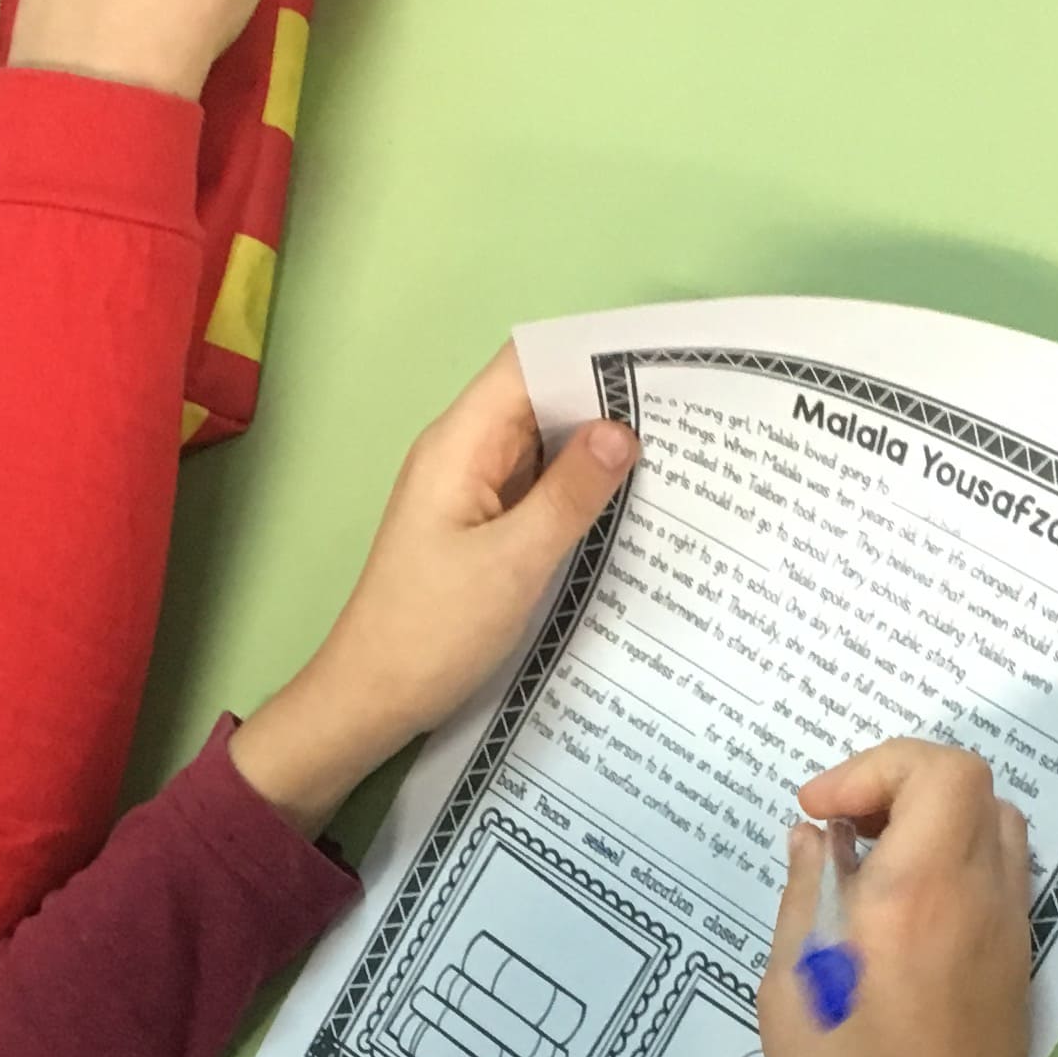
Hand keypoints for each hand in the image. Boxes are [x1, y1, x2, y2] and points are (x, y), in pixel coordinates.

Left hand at [227, 350, 635, 832]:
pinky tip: (626, 509)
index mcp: (459, 445)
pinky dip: (576, 494)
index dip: (589, 356)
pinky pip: (536, 493)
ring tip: (674, 458)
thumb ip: (570, 494)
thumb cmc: (433, 631)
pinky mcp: (481, 531)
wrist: (372, 699)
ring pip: (542, 450)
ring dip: (595, 453)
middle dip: (604, 404)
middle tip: (685, 419)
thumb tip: (622, 431)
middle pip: (539, 402)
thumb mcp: (513, 562)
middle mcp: (464, 456)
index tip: (658, 368)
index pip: (527, 365)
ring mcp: (471, 494)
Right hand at [760, 742, 1032, 1056]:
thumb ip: (805, 896)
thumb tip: (812, 837)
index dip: (874, 767)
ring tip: (868, 871)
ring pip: (996, 828)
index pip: (940, 771)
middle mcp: (981, 905)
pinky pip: (1000, 882)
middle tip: (840, 832)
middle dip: (899, 786)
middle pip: (973, 786)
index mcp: (919, 899)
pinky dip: (953, 867)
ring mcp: (1012, 939)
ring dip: (932, 824)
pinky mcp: (1020, 973)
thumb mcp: (788, 992)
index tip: (817, 813)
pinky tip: (899, 920)